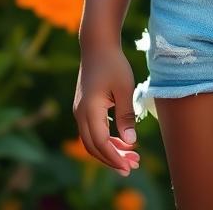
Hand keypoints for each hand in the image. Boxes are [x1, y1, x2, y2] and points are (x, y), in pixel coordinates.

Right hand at [73, 42, 141, 176]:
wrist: (97, 45)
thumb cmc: (113, 64)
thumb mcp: (124, 88)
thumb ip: (126, 116)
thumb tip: (130, 142)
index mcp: (89, 110)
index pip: (101, 142)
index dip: (115, 157)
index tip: (130, 166)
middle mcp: (80, 113)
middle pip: (94, 147)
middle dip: (112, 159)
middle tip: (132, 166)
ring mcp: (80, 111)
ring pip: (92, 140)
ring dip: (109, 150)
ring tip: (131, 156)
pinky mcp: (83, 107)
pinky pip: (92, 131)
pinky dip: (106, 139)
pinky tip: (121, 141)